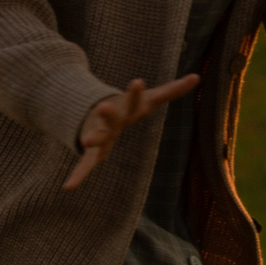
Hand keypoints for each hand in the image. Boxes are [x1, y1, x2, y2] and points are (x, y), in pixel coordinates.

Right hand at [64, 75, 199, 190]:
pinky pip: (84, 165)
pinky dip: (77, 176)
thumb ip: (172, 90)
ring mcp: (99, 134)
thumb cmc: (129, 108)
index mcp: (127, 108)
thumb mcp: (151, 100)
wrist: (94, 111)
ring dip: (92, 138)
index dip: (135, 92)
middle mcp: (111, 119)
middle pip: (110, 116)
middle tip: (103, 106)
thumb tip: (197, 77)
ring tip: (87, 140)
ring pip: (96, 137)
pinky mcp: (92, 151)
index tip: (137, 81)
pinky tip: (68, 188)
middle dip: (107, 112)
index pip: (134, 99)